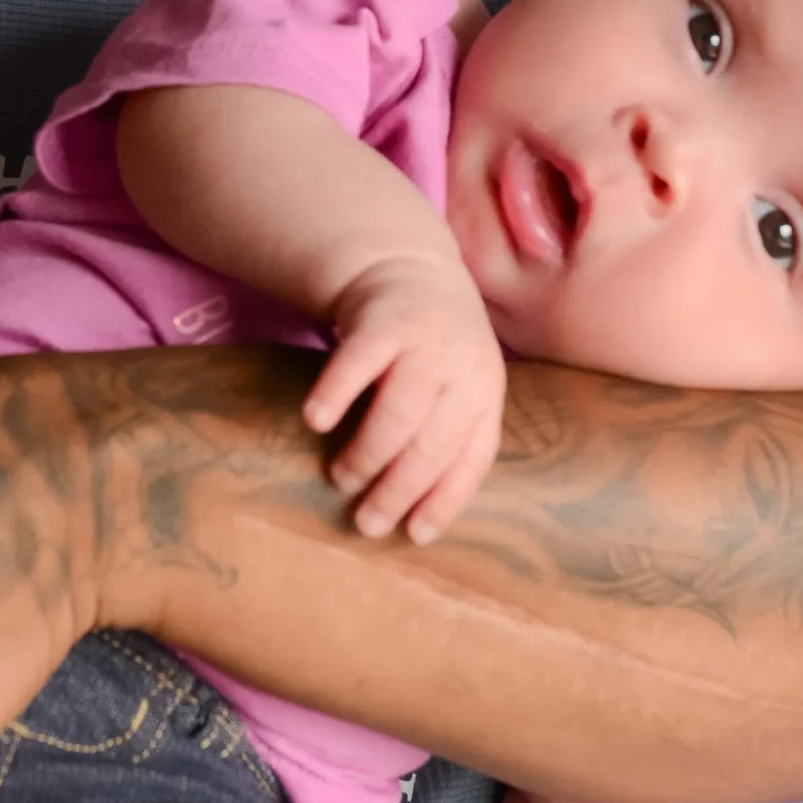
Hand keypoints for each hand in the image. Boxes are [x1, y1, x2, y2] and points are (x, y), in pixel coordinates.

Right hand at [305, 253, 507, 543]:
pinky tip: (315, 420)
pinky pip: (358, 362)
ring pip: (400, 412)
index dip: (446, 500)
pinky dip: (336, 394)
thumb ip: (444, 436)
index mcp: (486, 392)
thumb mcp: (456, 387)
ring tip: (341, 478)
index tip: (414, 535)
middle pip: (434, 443)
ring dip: (368, 454)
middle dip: (398, 490)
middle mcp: (465, 367)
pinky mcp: (384, 319)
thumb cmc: (430, 350)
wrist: (408, 267)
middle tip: (366, 522)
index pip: (473, 458)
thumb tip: (414, 522)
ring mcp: (426, 341)